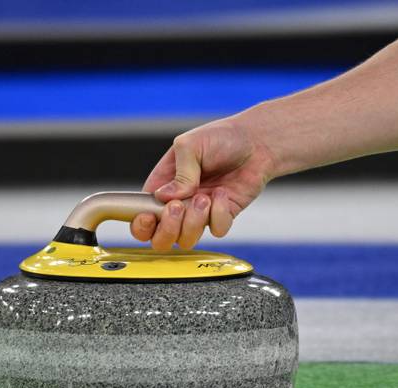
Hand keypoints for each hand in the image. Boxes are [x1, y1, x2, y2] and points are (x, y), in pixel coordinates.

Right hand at [130, 116, 275, 249]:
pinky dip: (219, 214)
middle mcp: (178, 203)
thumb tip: (166, 198)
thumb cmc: (220, 138)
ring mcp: (200, 213)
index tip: (149, 215)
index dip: (140, 224)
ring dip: (194, 221)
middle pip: (159, 239)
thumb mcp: (191, 145)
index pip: (140, 215)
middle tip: (179, 206)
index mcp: (162, 185)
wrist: (256, 142)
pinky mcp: (222, 216)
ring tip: (205, 197)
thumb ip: (179, 173)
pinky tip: (223, 194)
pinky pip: (216, 230)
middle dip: (167, 229)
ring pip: (186, 240)